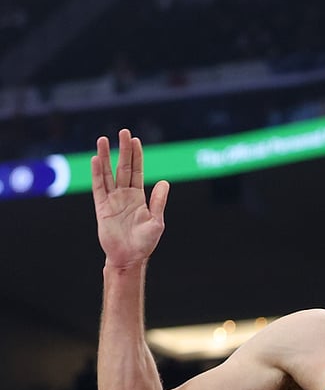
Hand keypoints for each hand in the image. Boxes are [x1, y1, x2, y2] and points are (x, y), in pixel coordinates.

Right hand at [93, 129, 169, 268]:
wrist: (129, 258)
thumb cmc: (144, 242)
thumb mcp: (156, 221)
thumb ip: (159, 202)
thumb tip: (164, 182)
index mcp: (139, 196)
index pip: (137, 171)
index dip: (136, 156)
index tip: (135, 140)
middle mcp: (124, 195)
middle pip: (123, 167)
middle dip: (123, 150)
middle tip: (123, 132)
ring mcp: (112, 200)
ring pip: (108, 173)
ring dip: (106, 156)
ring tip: (103, 139)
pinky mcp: (102, 207)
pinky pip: (98, 187)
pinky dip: (97, 174)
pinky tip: (96, 160)